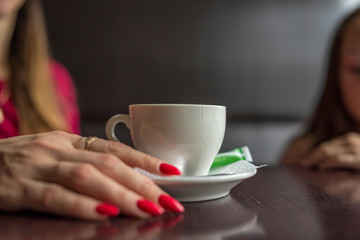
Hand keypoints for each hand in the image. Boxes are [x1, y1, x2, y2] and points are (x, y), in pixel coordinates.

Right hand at [0, 131, 183, 219]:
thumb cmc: (19, 163)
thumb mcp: (53, 154)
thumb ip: (84, 162)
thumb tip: (125, 178)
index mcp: (68, 140)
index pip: (114, 148)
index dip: (144, 159)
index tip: (171, 172)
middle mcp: (56, 148)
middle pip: (108, 164)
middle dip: (141, 183)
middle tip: (166, 200)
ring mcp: (37, 166)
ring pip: (87, 177)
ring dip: (120, 194)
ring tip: (146, 209)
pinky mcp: (18, 188)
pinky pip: (54, 196)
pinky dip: (82, 205)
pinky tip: (103, 213)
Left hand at [301, 132, 359, 169]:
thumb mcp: (355, 154)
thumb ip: (341, 154)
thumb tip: (321, 162)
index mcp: (348, 139)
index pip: (326, 145)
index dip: (312, 153)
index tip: (303, 160)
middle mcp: (350, 141)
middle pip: (325, 148)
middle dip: (311, 156)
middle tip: (301, 164)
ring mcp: (355, 149)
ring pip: (329, 153)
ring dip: (316, 160)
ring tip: (307, 166)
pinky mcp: (359, 159)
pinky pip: (339, 160)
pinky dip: (328, 163)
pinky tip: (320, 168)